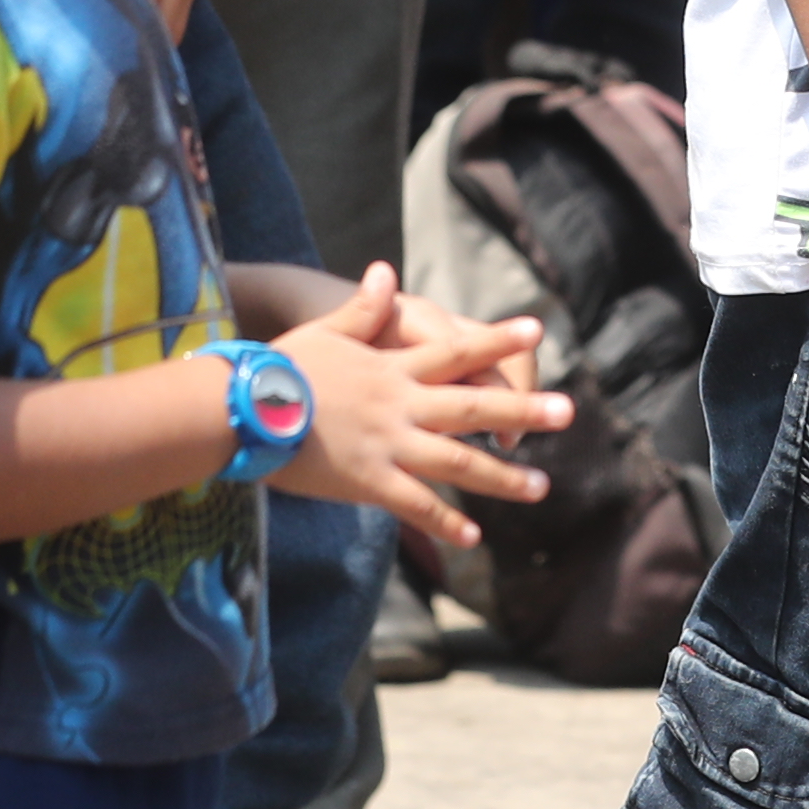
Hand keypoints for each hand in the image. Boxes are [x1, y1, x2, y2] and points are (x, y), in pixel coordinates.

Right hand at [276, 268, 574, 552]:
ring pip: (456, 462)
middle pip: (472, 406)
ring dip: (501, 476)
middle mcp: (400, 405)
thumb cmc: (277, 369)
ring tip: (541, 485)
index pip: (456, 351)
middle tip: (568, 410)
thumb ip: (362, 308)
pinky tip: (474, 536)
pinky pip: (415, 504)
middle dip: (522, 409)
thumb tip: (386, 272)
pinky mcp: (367, 481)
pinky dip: (445, 521)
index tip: (538, 328)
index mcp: (392, 367)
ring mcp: (387, 445)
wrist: (241, 410)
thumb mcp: (324, 332)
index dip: (497, 340)